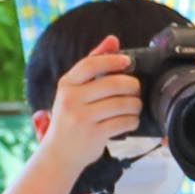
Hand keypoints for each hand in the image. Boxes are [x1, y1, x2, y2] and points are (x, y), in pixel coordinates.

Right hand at [32, 38, 144, 186]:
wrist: (59, 154)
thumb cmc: (70, 118)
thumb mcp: (74, 90)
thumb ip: (93, 64)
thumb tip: (112, 39)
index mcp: (66, 85)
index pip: (91, 64)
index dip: (113, 60)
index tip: (127, 62)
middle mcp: (71, 100)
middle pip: (113, 84)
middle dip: (132, 86)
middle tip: (135, 90)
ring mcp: (82, 118)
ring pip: (122, 104)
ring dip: (135, 105)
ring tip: (134, 106)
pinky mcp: (93, 134)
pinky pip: (123, 122)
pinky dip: (132, 121)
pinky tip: (130, 121)